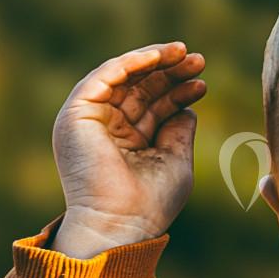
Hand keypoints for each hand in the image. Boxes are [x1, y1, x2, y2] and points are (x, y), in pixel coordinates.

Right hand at [51, 41, 206, 257]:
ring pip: (122, 77)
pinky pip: (103, 76)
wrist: (122, 224)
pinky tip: (157, 57)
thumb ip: (179, 129)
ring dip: (153, 60)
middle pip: (140, 88)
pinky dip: (130, 63)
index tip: (202, 83)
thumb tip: (187, 106)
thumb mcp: (175, 160)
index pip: (153, 106)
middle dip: (169, 71)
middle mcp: (106, 128)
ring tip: (184, 53)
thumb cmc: (150, 203)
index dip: (177, 91)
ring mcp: (89, 120)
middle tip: (198, 60)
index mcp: (127, 142)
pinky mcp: (76, 114)